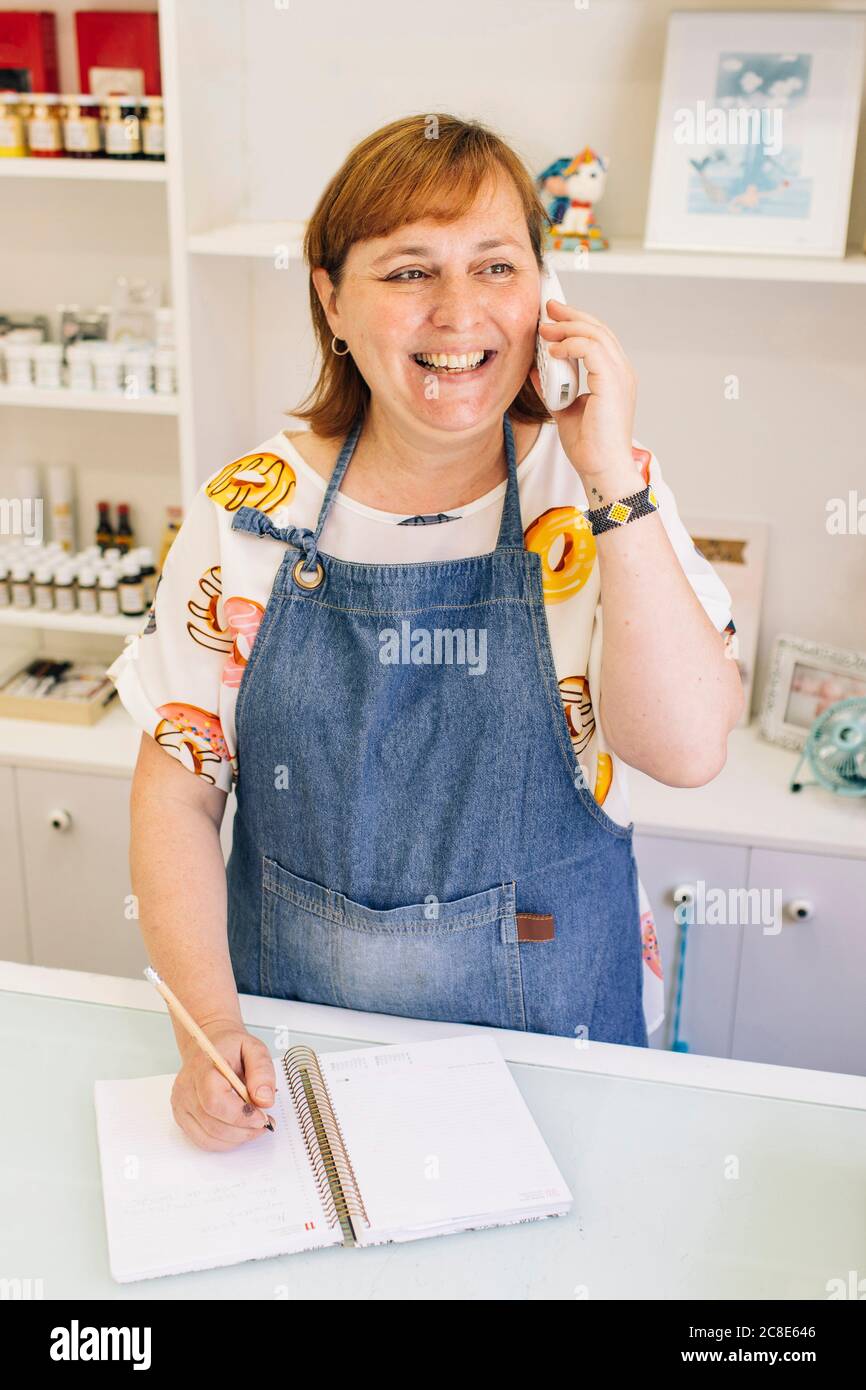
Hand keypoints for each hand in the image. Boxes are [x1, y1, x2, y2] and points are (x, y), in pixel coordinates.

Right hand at [171, 1020, 276, 1150]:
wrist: (208, 1046)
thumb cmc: (230, 1048)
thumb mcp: (254, 1049)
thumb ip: (262, 1071)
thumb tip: (264, 1100)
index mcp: (202, 1068)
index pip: (215, 1101)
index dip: (241, 1116)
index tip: (262, 1117)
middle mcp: (186, 1089)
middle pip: (213, 1125)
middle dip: (244, 1131)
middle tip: (264, 1124)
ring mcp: (181, 1105)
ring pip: (209, 1138)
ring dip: (237, 1139)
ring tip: (254, 1127)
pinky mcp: (182, 1117)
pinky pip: (203, 1140)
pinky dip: (225, 1142)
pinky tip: (239, 1130)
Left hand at [531, 299, 640, 487]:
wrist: (600, 467)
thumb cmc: (589, 446)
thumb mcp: (564, 409)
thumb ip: (553, 387)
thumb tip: (536, 369)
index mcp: (615, 376)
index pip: (599, 338)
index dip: (576, 323)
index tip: (553, 317)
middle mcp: (622, 372)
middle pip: (599, 329)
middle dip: (571, 315)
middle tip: (548, 308)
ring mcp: (620, 375)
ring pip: (595, 334)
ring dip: (567, 328)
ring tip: (545, 330)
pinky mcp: (612, 382)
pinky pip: (591, 349)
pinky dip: (570, 345)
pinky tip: (552, 351)